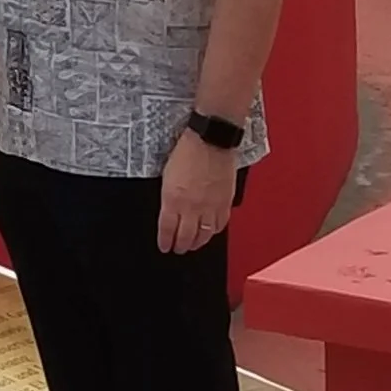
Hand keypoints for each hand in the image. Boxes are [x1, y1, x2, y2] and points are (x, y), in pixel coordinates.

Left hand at [158, 131, 241, 254]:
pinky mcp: (225, 203)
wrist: (210, 141)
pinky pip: (220, 224)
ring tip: (193, 245)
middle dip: (180, 246)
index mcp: (172, 199)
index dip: (165, 241)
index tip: (164, 247)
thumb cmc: (187, 151)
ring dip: (198, 243)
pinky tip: (210, 232)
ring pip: (204, 234)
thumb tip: (169, 211)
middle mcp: (191, 207)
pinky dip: (214, 231)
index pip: (167, 229)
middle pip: (185, 236)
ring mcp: (210, 206)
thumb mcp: (167, 175)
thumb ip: (168, 196)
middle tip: (178, 250)